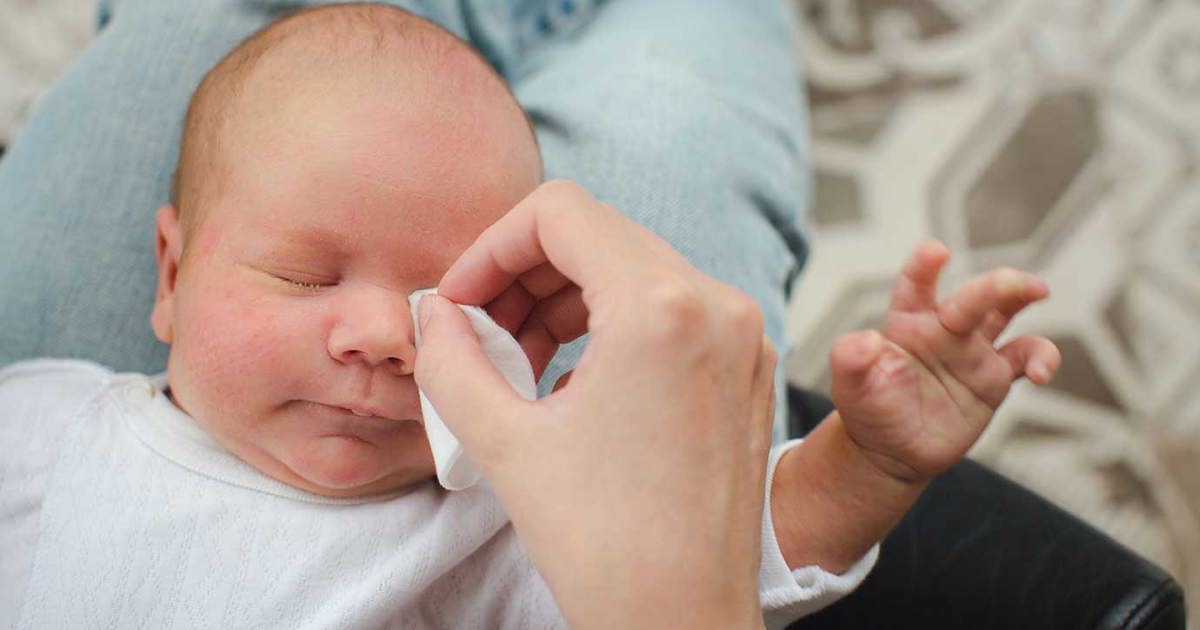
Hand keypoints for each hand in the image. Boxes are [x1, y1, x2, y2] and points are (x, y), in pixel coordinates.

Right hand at [414, 180, 773, 629]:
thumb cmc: (605, 546)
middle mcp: (717, 305)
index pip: (560, 212)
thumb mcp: (502, 442)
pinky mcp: (747, 367)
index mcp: (661, 308)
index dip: (491, 246)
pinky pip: (669, 309)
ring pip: (633, 268)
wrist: (683, 620)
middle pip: (599, 235)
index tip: (460, 301)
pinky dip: (610, 324)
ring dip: (564, 299)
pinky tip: (571, 381)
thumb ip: (450, 358)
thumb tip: (433, 312)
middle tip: (480, 335)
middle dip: (523, 275)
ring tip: (519, 364)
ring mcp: (742, 336)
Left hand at [830, 240, 1060, 482]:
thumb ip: (849, 360)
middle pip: (971, 297)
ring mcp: (971, 349)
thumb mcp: (850, 388)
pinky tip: (1042, 373)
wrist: (891, 451)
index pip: (915, 286)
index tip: (935, 251)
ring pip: (1004, 312)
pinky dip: (1042, 358)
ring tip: (1039, 291)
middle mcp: (942, 328)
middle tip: (1013, 282)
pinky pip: (1026, 356)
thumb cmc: (868, 410)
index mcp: (905, 322)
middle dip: (993, 285)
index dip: (923, 266)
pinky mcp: (994, 376)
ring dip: (1022, 296)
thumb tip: (864, 340)